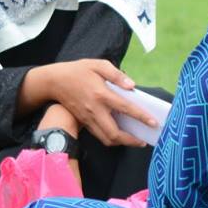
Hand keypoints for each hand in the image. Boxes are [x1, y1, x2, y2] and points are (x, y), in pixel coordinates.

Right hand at [28, 59, 151, 148]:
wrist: (54, 81)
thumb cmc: (78, 71)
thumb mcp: (97, 65)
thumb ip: (116, 75)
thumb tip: (132, 86)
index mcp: (101, 94)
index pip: (125, 108)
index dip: (141, 116)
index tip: (153, 123)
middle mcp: (95, 110)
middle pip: (114, 134)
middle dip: (130, 141)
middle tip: (143, 141)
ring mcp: (88, 118)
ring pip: (106, 139)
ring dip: (121, 143)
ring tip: (133, 140)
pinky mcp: (84, 122)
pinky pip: (99, 135)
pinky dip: (110, 139)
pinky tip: (119, 134)